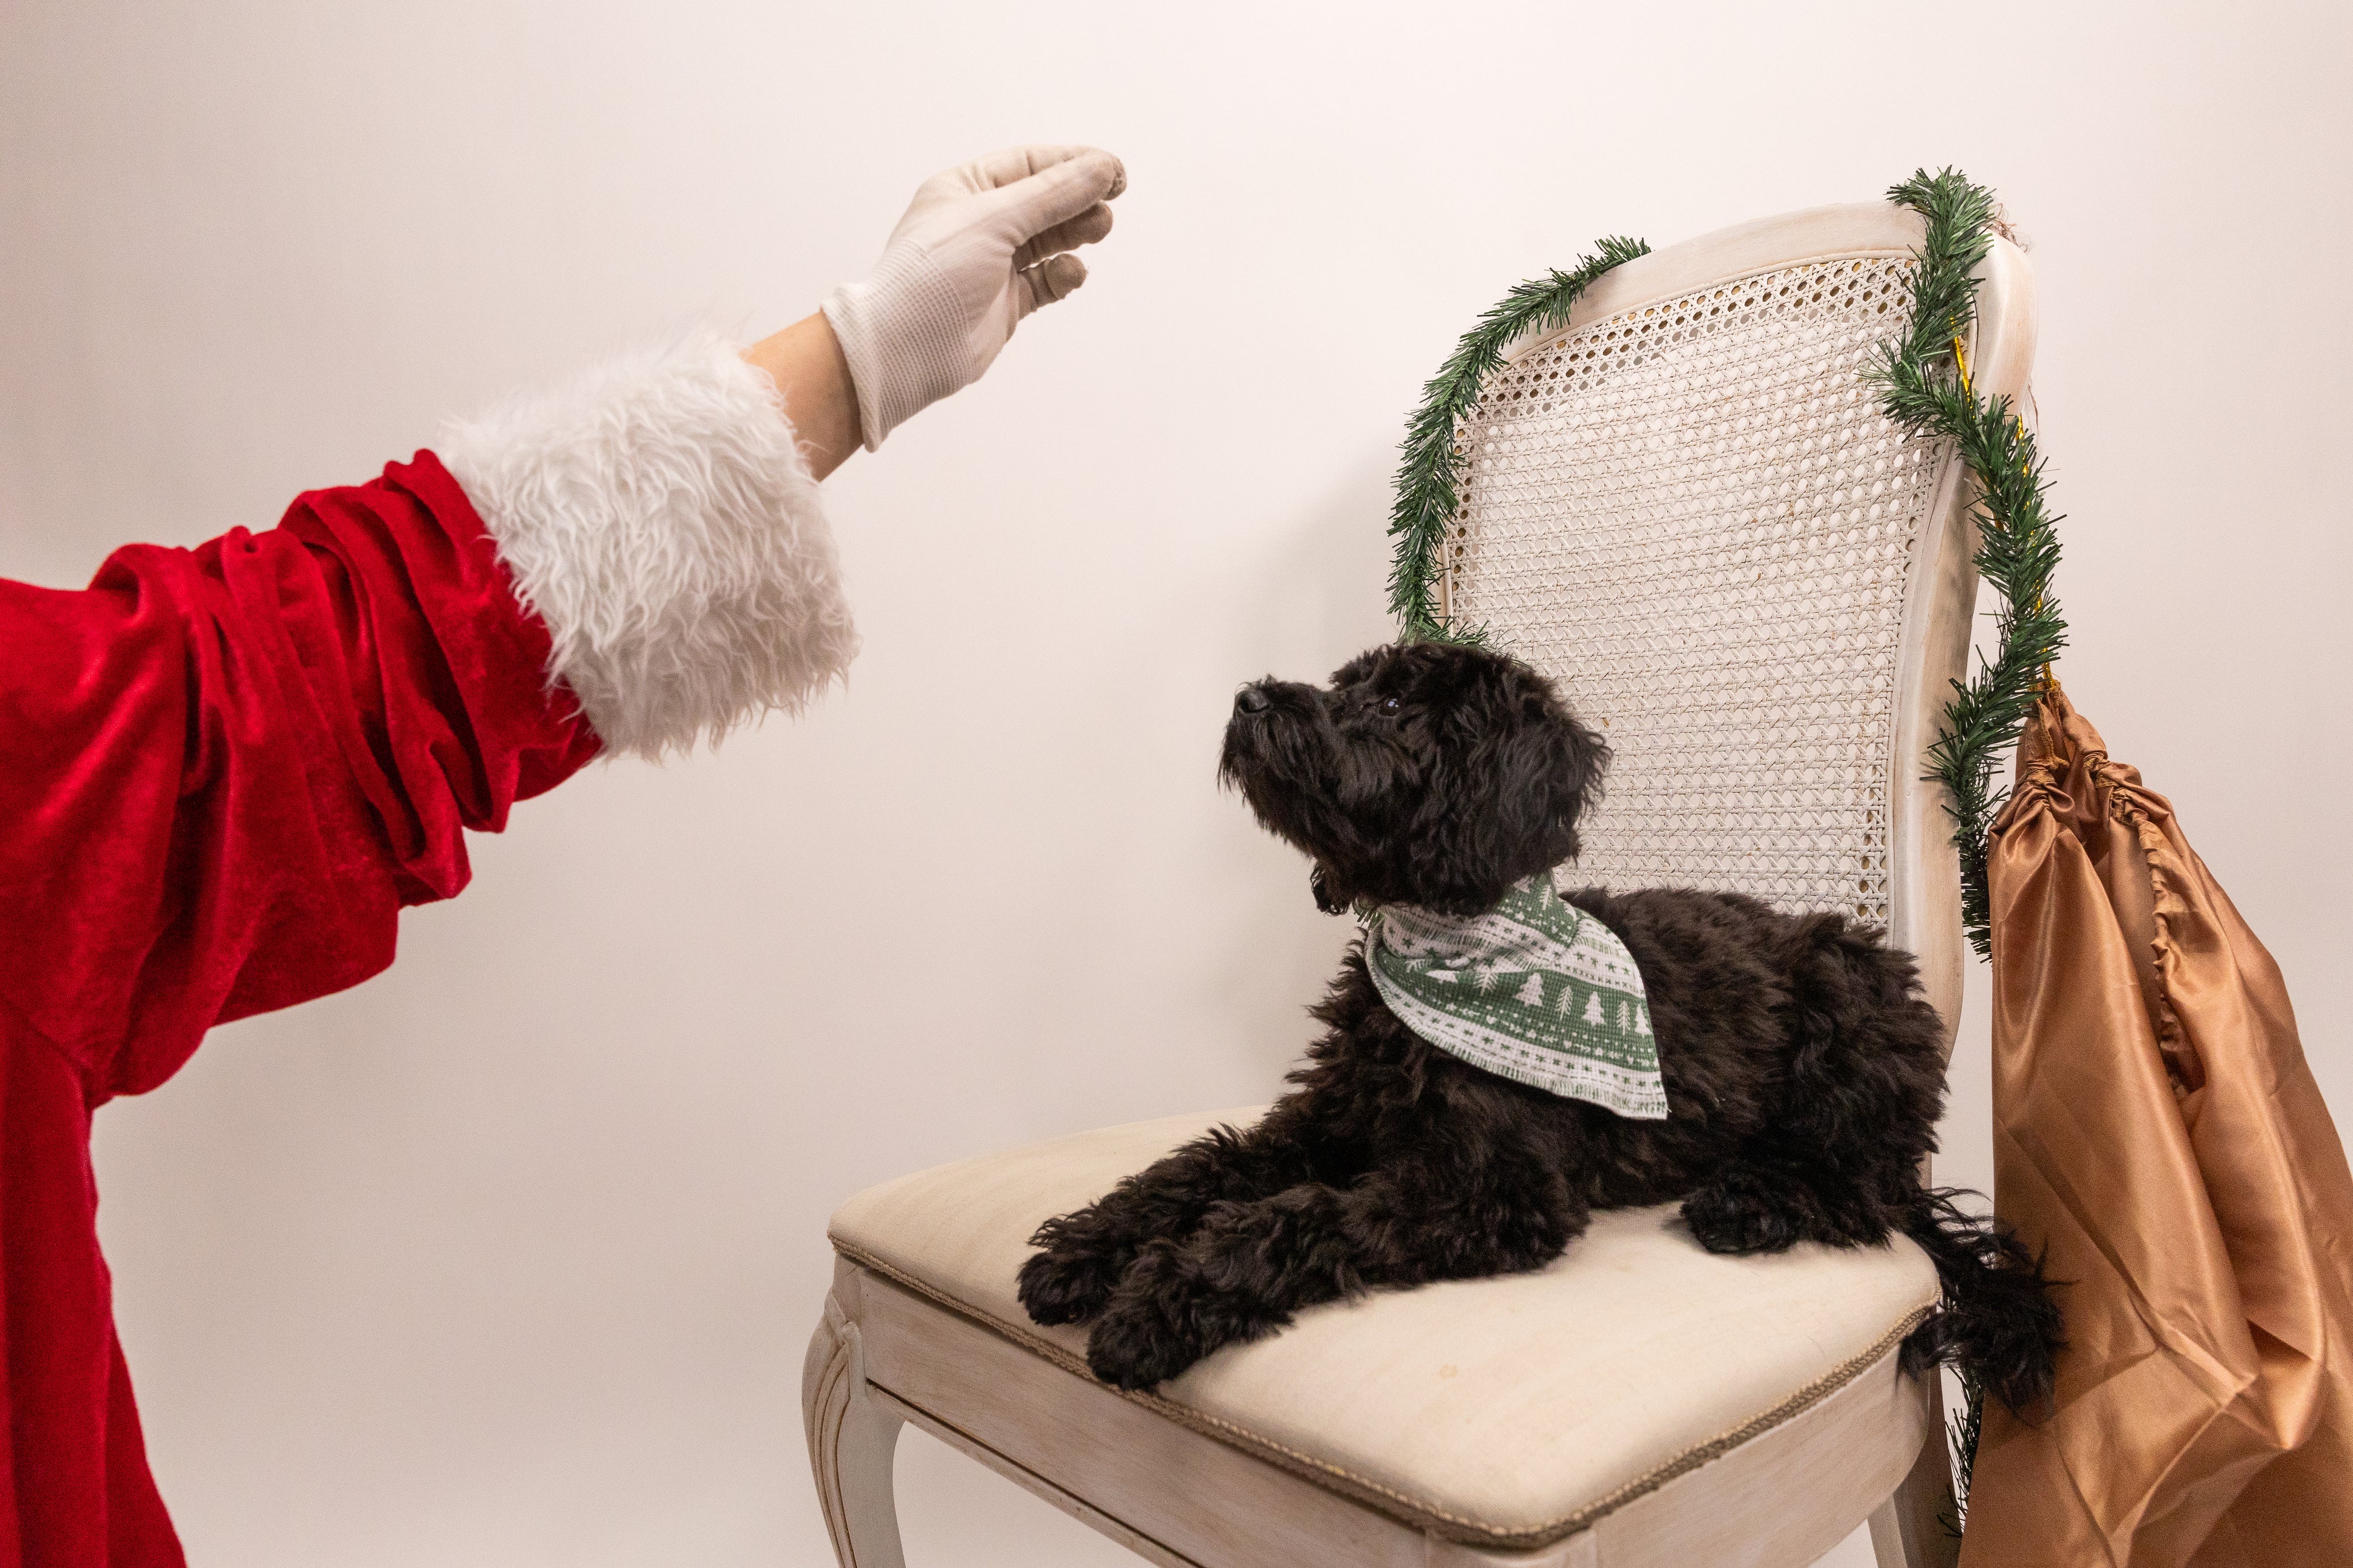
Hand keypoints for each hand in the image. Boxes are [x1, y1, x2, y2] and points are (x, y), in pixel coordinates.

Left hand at [821, 145, 1126, 448]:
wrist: (905, 349)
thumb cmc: (932, 274)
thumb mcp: (994, 219)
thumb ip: (1052, 194)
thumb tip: (1101, 169)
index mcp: (964, 190)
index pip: (1028, 165)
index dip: (1072, 164)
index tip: (1112, 170)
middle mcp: (978, 223)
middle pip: (1044, 201)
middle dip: (1079, 199)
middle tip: (1110, 203)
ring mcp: (993, 265)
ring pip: (1050, 239)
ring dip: (1077, 232)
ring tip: (1099, 229)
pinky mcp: (1007, 303)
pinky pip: (1047, 280)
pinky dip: (1064, 274)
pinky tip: (1071, 273)